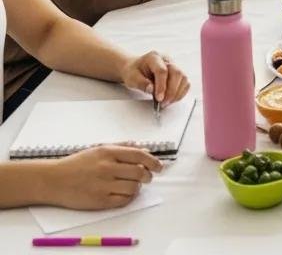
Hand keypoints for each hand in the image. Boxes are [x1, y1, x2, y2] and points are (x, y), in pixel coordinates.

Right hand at [43, 145, 163, 209]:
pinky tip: (125, 194)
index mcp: (108, 152)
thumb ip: (122, 148)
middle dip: (148, 175)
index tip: (159, 166)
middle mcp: (107, 168)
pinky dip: (129, 198)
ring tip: (134, 185)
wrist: (54, 180)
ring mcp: (103, 185)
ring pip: (133, 187)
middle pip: (139, 172)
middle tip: (148, 177)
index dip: (153, 161)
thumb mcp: (99, 149)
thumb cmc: (77, 164)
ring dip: (138, 187)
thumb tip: (143, 149)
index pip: (139, 155)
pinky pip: (123, 200)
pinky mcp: (99, 201)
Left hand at [120, 51, 189, 107]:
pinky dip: (180, 93)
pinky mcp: (178, 73)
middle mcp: (167, 60)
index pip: (162, 71)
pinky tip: (172, 99)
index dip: (162, 86)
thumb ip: (141, 83)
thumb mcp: (131, 77)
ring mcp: (174, 65)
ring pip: (183, 78)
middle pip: (177, 73)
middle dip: (171, 91)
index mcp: (154, 57)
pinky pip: (185, 82)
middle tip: (163, 103)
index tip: (159, 98)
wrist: (135, 68)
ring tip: (166, 103)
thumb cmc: (133, 71)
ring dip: (177, 93)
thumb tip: (152, 89)